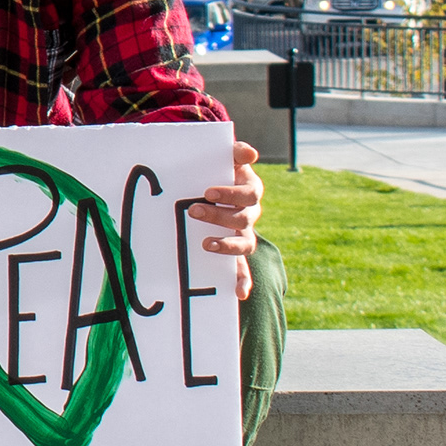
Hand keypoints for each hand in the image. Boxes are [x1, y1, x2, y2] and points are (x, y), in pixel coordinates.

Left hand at [182, 139, 265, 299]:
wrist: (212, 178)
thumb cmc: (217, 167)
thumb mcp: (225, 156)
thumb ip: (235, 152)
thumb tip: (250, 153)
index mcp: (251, 190)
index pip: (249, 194)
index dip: (231, 194)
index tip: (208, 192)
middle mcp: (251, 213)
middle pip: (242, 218)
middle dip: (218, 216)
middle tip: (194, 210)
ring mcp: (243, 232)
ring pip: (245, 243)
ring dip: (228, 246)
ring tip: (206, 244)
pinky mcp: (233, 249)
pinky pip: (243, 268)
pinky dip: (243, 281)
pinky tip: (239, 293)